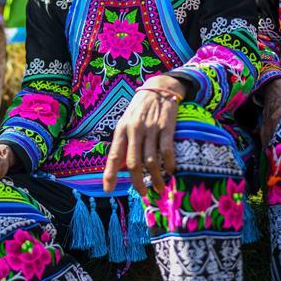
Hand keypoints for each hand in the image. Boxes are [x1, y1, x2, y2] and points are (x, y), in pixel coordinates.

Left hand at [102, 75, 185, 195]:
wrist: (159, 88)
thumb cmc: (141, 109)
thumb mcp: (127, 122)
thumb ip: (124, 143)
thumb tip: (120, 168)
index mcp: (121, 129)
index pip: (114, 155)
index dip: (110, 174)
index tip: (109, 189)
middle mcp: (134, 130)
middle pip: (133, 163)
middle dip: (137, 182)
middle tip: (143, 193)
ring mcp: (151, 128)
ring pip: (151, 161)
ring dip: (155, 178)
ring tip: (159, 187)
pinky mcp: (166, 127)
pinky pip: (167, 151)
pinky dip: (169, 164)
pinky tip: (171, 171)